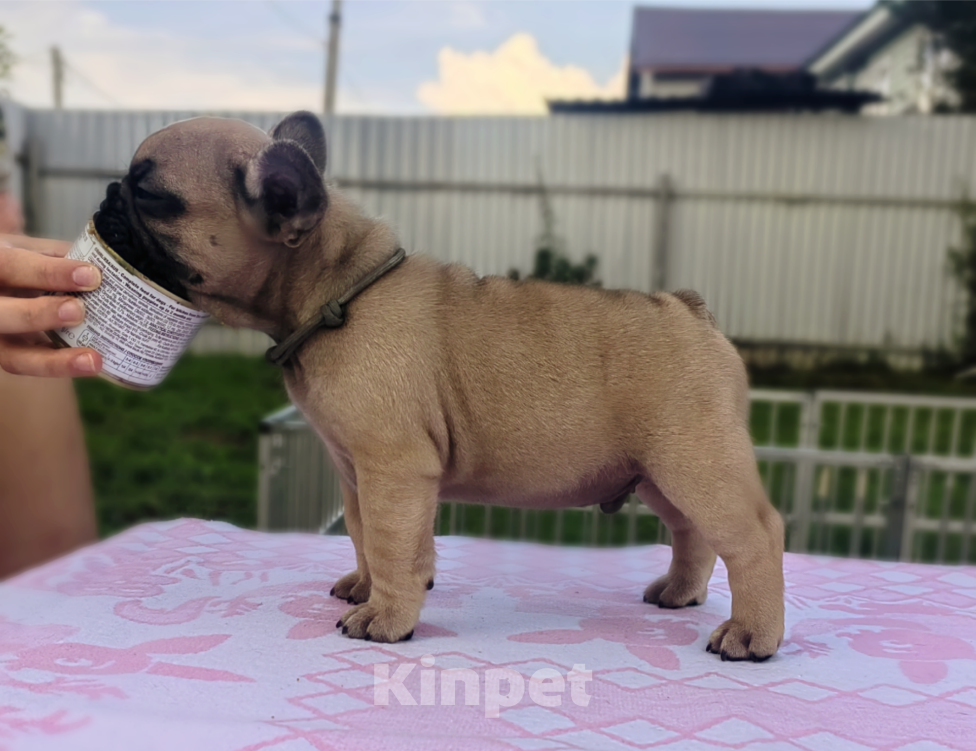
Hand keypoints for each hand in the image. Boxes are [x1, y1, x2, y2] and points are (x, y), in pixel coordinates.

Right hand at [0, 234, 103, 377]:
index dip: (48, 272)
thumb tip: (106, 265)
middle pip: (2, 315)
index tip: (91, 274)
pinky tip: (91, 365)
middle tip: (79, 311)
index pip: (11, 266)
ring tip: (92, 359)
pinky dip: (61, 367)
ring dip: (54, 360)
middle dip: (38, 314)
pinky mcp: (10, 356)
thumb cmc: (23, 262)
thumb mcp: (32, 250)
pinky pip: (31, 368)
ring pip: (14, 357)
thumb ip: (59, 256)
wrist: (3, 283)